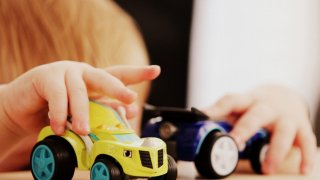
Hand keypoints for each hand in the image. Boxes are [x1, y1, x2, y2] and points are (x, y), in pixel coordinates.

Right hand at [0, 61, 159, 136]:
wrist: (23, 108)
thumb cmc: (56, 110)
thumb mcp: (83, 112)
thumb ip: (102, 110)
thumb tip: (127, 113)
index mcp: (94, 80)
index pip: (119, 74)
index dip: (138, 73)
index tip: (156, 70)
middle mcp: (83, 73)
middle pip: (105, 77)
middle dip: (118, 88)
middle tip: (130, 98)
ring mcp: (65, 72)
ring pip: (80, 92)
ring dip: (83, 113)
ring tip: (84, 130)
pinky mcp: (45, 77)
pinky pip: (57, 96)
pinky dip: (60, 114)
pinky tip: (60, 126)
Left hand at [203, 85, 316, 173]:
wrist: (284, 95)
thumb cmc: (256, 106)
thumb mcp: (240, 107)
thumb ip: (223, 116)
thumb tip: (197, 124)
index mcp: (247, 101)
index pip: (230, 101)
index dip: (216, 108)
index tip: (203, 115)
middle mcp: (267, 106)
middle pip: (256, 115)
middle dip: (245, 129)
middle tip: (235, 144)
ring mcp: (286, 116)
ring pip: (283, 131)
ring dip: (275, 151)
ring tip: (266, 169)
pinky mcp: (301, 126)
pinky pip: (306, 141)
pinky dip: (306, 156)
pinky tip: (303, 170)